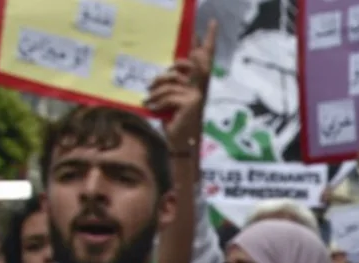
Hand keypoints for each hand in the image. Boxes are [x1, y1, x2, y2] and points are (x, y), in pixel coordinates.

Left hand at [146, 21, 217, 151]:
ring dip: (156, 90)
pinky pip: (169, 93)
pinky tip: (150, 107)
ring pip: (172, 80)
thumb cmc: (173, 120)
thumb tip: (162, 74)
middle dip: (178, 65)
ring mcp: (198, 95)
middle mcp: (201, 88)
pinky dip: (156, 100)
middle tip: (156, 83)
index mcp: (197, 84)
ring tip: (149, 99)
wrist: (180, 142)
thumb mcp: (170, 98)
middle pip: (194, 63)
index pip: (205, 59)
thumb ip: (171, 84)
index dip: (208, 41)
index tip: (209, 24)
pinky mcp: (191, 102)